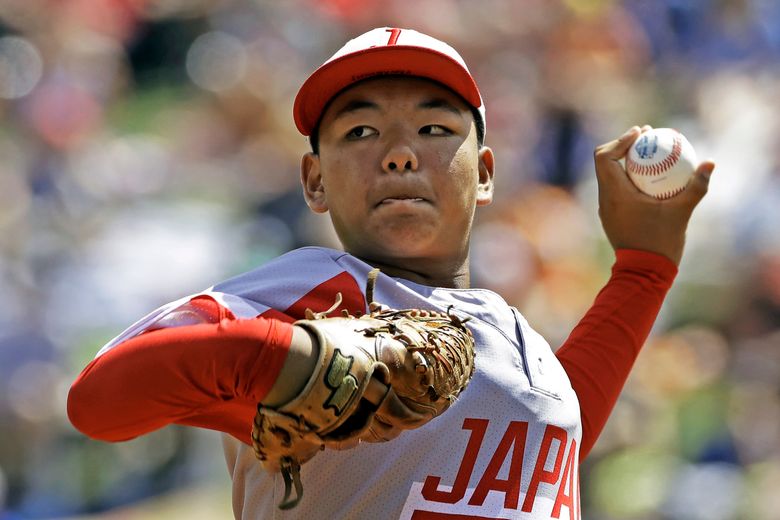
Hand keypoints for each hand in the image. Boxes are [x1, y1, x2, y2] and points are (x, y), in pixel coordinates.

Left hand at [594, 125, 715, 264]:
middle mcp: (605, 199)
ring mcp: (606, 209)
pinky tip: (649, 177)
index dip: (620, 140)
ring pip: (609, 176)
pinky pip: (615, 189)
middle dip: (623, 145)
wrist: (644, 273)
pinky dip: (627, 177)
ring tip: (649, 152)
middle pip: (604, 162)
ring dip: (625, 161)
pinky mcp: (612, 216)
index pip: (604, 157)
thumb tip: (710, 163)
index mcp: (614, 194)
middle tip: (647, 136)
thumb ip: (696, 187)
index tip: (641, 133)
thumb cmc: (661, 243)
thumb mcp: (681, 213)